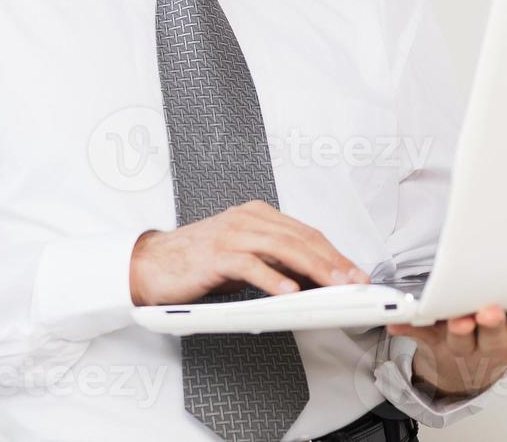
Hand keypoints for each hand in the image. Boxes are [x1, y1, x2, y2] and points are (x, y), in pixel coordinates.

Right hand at [129, 200, 370, 306]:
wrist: (152, 263)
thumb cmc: (197, 261)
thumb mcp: (243, 258)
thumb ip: (274, 262)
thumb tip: (312, 280)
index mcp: (256, 215)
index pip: (306, 233)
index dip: (334, 253)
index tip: (354, 272)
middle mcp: (247, 219)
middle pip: (301, 238)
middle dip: (333, 261)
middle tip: (354, 281)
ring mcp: (231, 234)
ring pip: (283, 248)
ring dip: (314, 268)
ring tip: (334, 285)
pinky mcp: (216, 254)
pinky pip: (251, 265)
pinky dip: (273, 279)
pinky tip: (289, 291)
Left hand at [387, 282, 506, 398]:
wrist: (463, 369)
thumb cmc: (506, 335)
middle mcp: (504, 343)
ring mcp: (470, 344)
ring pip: (469, 339)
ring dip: (468, 328)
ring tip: (468, 317)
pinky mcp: (437, 341)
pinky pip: (422, 333)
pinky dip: (409, 327)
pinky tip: (398, 321)